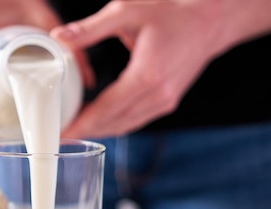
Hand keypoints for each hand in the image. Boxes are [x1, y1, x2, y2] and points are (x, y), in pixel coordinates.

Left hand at [51, 0, 270, 138]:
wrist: (210, 21)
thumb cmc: (173, 12)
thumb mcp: (128, 11)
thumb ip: (91, 28)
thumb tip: (60, 37)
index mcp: (147, 77)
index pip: (106, 110)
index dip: (81, 124)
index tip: (61, 132)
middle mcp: (158, 96)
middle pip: (114, 123)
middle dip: (86, 131)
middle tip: (60, 134)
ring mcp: (165, 102)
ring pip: (126, 125)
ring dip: (101, 130)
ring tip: (76, 129)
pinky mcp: (168, 102)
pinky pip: (137, 120)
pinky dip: (116, 123)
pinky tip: (101, 120)